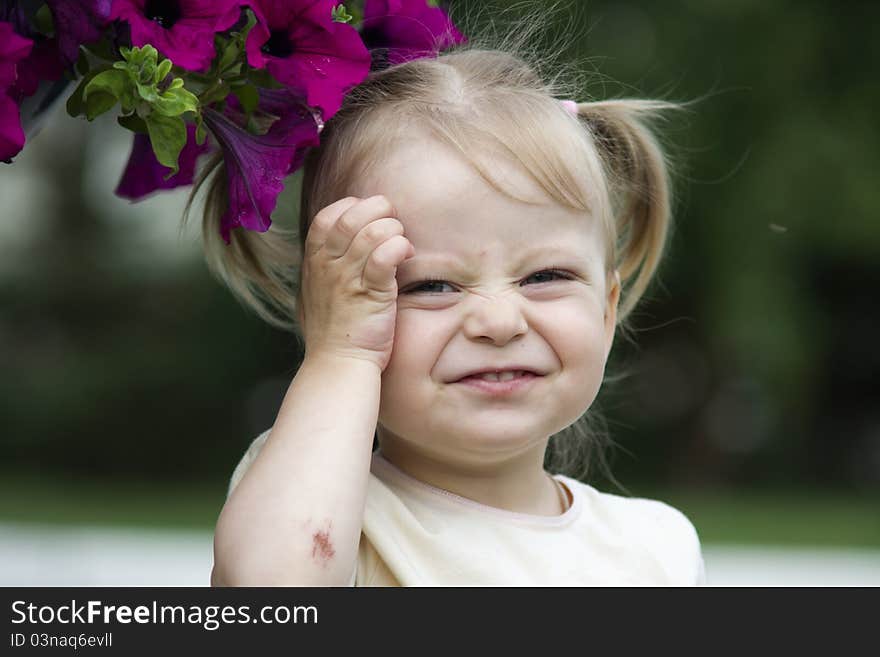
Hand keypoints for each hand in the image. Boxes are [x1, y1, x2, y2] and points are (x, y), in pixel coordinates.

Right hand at [297, 195, 414, 371]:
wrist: (338, 363)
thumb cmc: (334, 330)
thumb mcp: (318, 290)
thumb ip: (327, 264)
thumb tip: (345, 240)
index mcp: (314, 261)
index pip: (328, 216)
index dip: (352, 208)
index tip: (370, 219)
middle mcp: (328, 265)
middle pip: (352, 215)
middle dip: (379, 211)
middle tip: (392, 226)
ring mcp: (349, 278)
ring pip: (374, 231)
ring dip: (394, 230)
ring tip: (401, 244)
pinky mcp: (373, 292)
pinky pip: (388, 254)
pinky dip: (401, 247)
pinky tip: (406, 256)